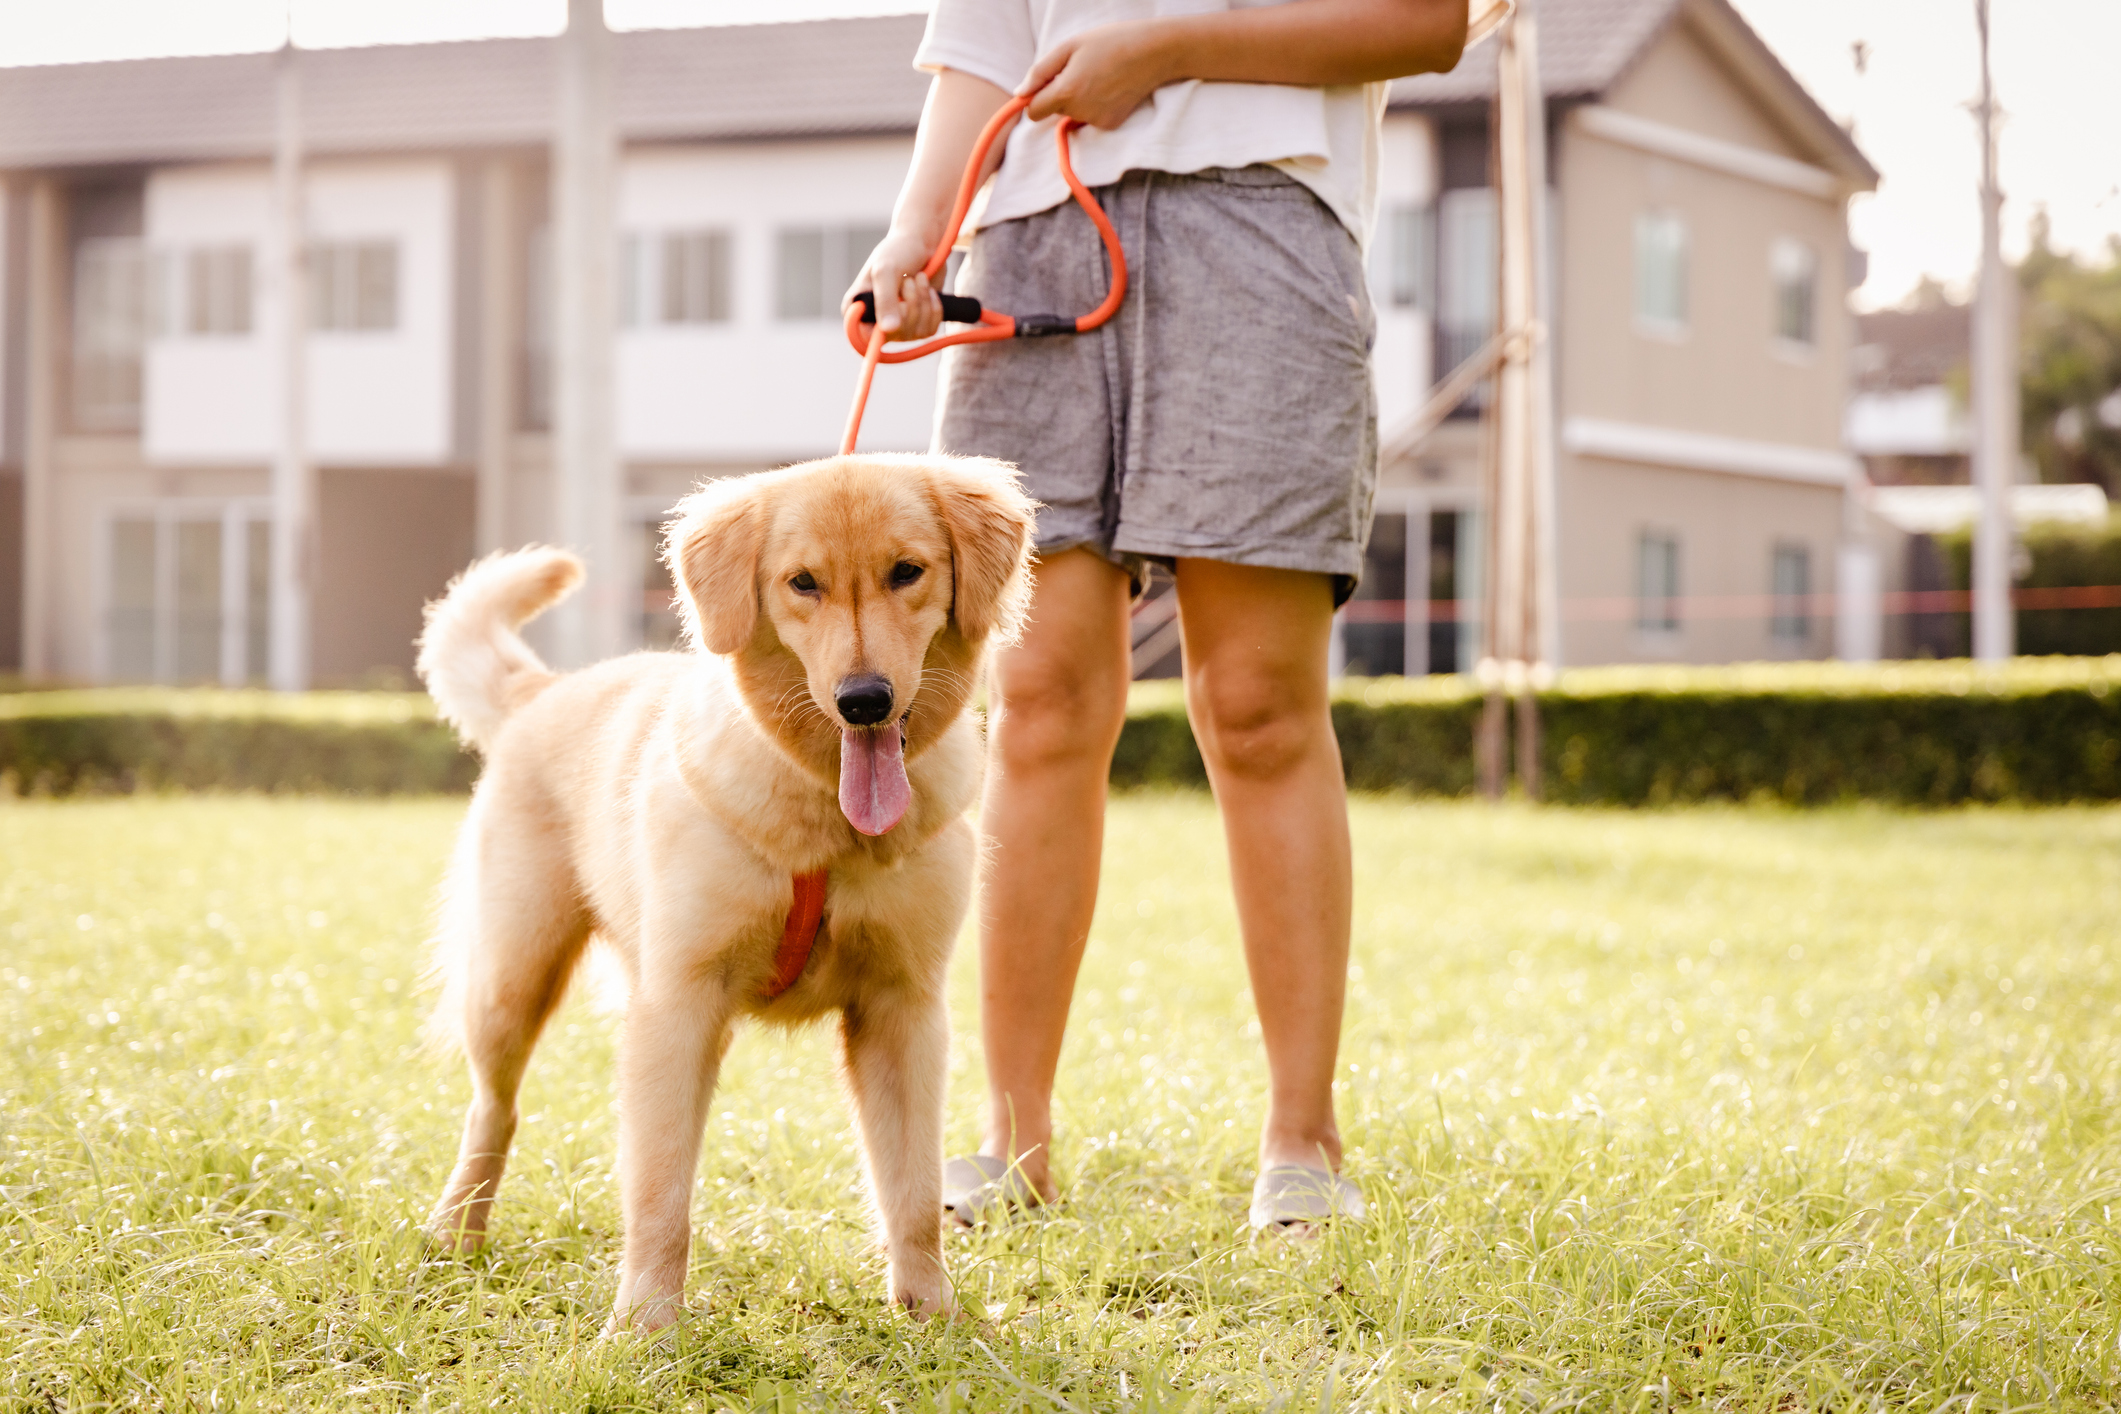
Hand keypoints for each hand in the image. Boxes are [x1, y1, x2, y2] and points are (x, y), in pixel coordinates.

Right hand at [845, 227, 944, 342]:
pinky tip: (929, 290)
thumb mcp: (886, 271)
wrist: (922, 243)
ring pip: (915, 331)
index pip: (863, 337)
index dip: (881, 328)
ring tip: (918, 279)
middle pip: (895, 334)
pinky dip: (934, 306)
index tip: (896, 304)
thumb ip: (885, 299)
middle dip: (909, 303)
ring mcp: (899, 324)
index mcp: (857, 309)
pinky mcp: (919, 323)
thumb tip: (889, 330)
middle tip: (908, 280)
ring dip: (922, 301)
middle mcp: (876, 321)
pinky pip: (930, 328)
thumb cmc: (898, 251)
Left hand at [1020, 20, 1175, 128]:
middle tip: (1082, 69)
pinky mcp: (1111, 125)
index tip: (1044, 85)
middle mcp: (1080, 112)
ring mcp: (1097, 121)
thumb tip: (1020, 94)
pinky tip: (1110, 87)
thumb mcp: (1069, 47)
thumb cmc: (1110, 42)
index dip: (1034, 99)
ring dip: (1079, 98)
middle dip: (1060, 93)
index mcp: (1066, 92)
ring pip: (1074, 114)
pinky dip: (1095, 105)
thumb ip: (1040, 72)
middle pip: (1055, 110)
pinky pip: (1091, 118)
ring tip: (1099, 75)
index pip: (1033, 112)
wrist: (1154, 52)